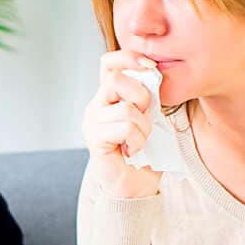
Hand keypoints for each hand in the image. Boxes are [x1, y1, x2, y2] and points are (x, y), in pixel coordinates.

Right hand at [83, 50, 164, 200]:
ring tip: (139, 141)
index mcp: (109, 96)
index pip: (109, 62)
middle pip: (117, 79)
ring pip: (126, 108)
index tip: (151, 66)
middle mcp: (96, 106)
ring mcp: (92, 122)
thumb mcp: (150, 116)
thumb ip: (147, 95)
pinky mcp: (94, 139)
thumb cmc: (145, 152)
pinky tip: (132, 151)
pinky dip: (137, 140)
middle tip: (146, 118)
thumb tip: (152, 73)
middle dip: (142, 98)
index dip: (129, 57)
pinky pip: (125, 127)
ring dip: (143, 127)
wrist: (137, 186)